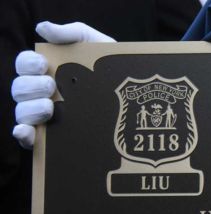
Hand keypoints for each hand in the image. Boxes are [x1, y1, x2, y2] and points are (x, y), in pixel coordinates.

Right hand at [12, 22, 114, 148]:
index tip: (44, 65)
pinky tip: (27, 131)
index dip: (28, 64)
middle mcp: (42, 93)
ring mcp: (47, 117)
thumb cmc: (112, 68)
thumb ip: (71, 33)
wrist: (140, 98)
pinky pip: (29, 138)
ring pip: (22, 113)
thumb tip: (41, 28)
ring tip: (50, 107)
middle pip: (20, 89)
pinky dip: (23, 134)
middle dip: (31, 86)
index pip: (24, 65)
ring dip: (30, 109)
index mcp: (49, 71)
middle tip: (51, 86)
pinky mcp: (54, 138)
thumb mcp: (96, 44)